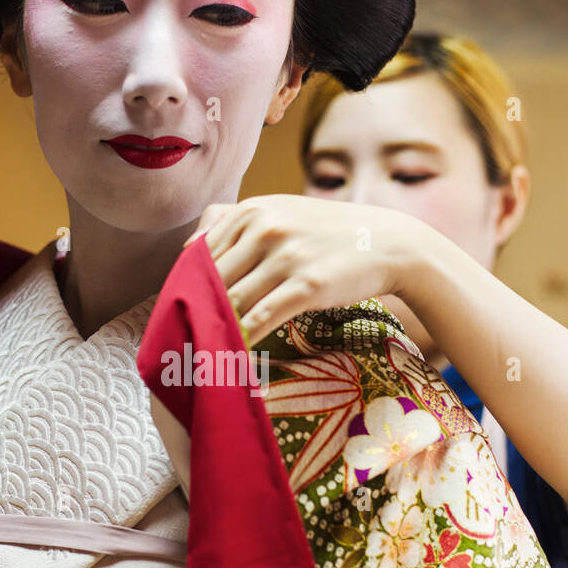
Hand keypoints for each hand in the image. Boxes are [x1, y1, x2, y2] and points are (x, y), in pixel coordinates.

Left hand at [183, 194, 431, 346]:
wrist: (390, 242)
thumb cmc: (328, 233)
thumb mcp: (280, 211)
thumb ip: (233, 222)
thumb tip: (186, 247)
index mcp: (251, 211)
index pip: (198, 254)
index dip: (184, 287)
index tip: (176, 315)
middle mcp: (264, 228)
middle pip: (209, 279)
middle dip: (192, 312)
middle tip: (178, 343)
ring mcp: (286, 256)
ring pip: (230, 301)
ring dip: (212, 329)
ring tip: (198, 354)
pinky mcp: (307, 285)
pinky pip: (260, 318)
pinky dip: (241, 340)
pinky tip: (232, 355)